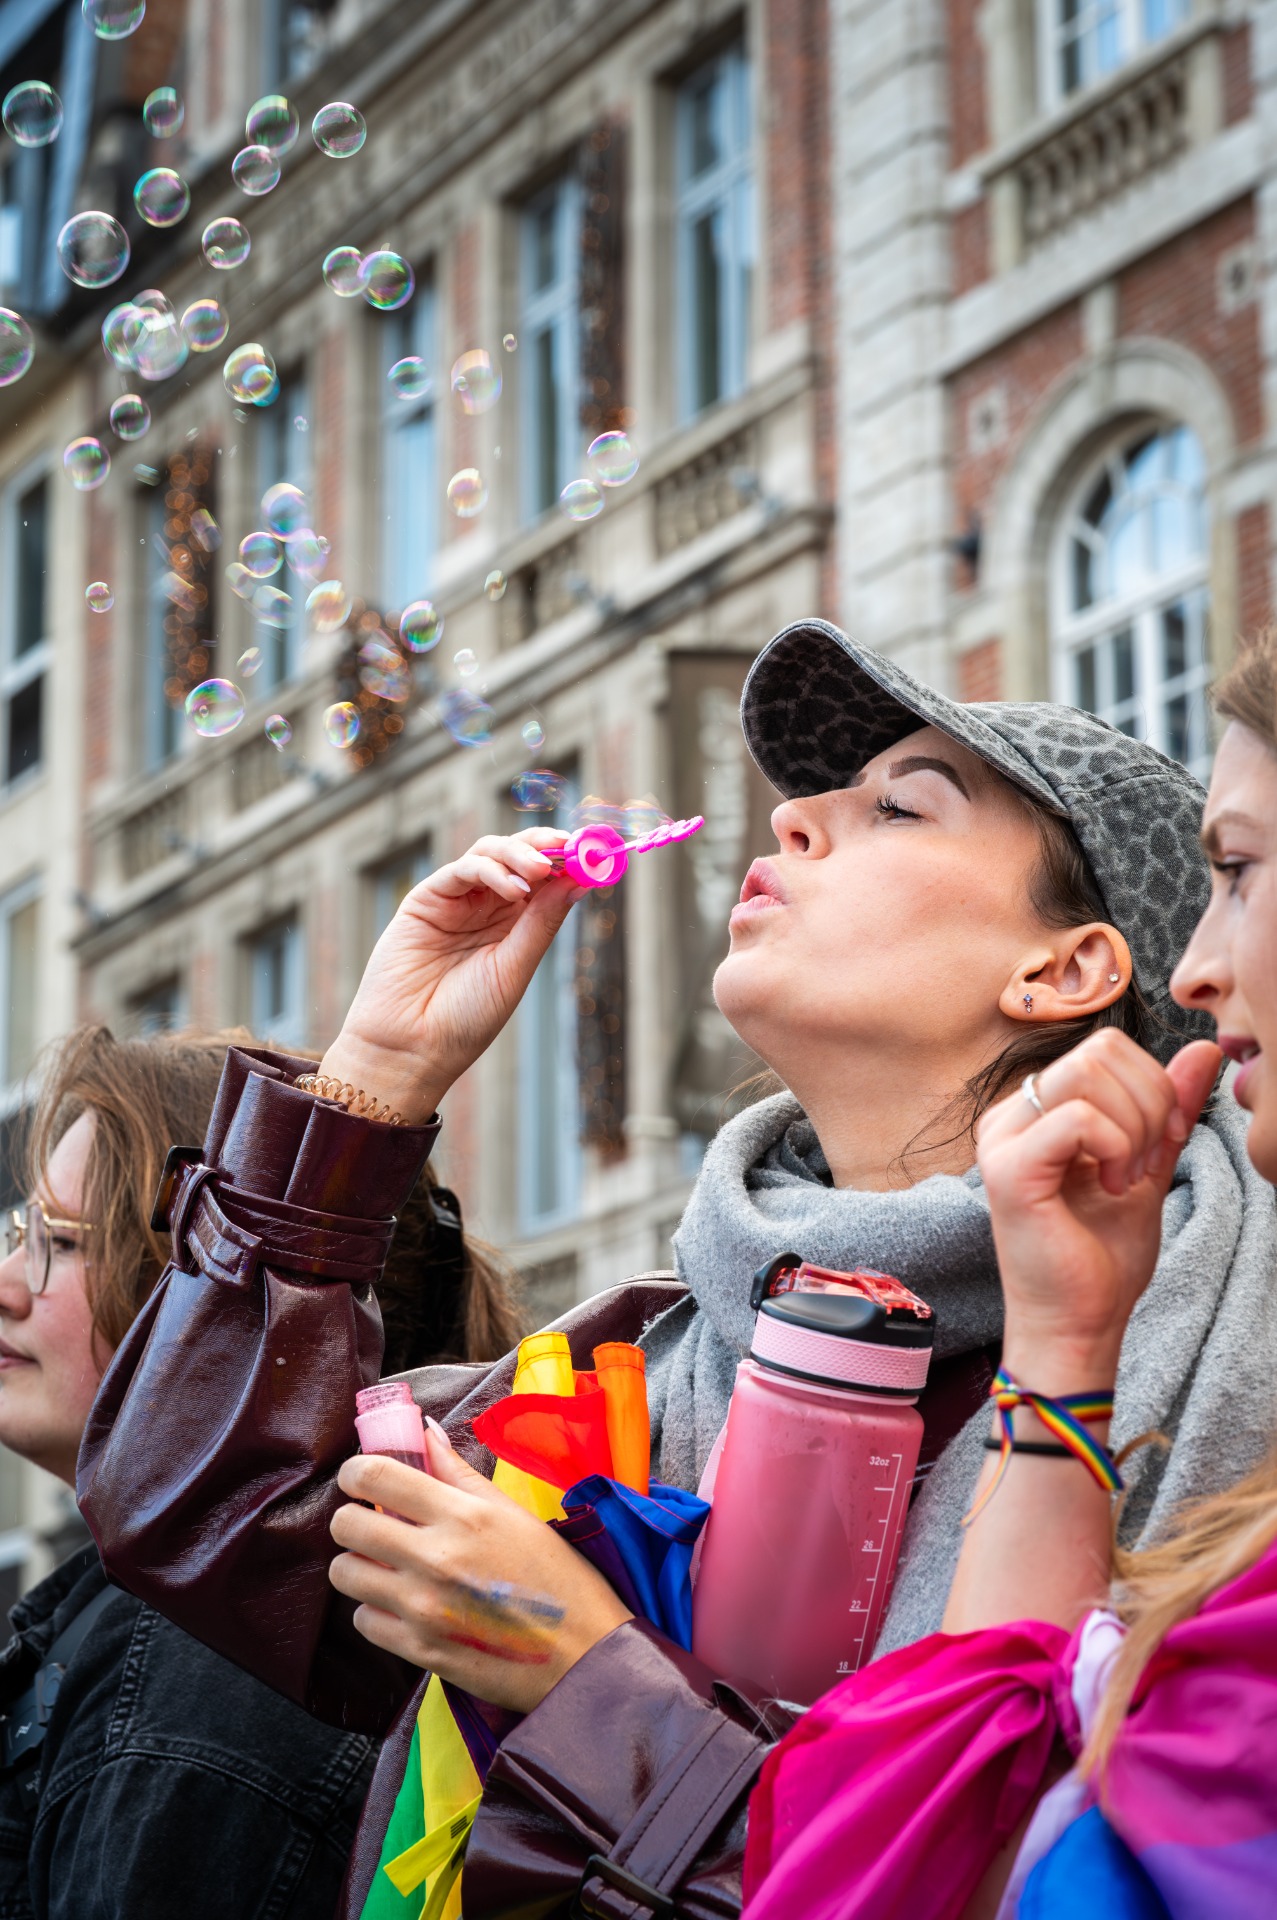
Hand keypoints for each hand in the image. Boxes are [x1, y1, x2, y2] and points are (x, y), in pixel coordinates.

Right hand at [318, 830, 580, 1123]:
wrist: (412, 1046)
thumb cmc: (466, 1018)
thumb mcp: (515, 967)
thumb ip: (542, 922)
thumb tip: (578, 883)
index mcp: (513, 926)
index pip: (544, 880)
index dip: (566, 861)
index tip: (592, 850)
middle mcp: (485, 908)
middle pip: (517, 856)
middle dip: (543, 846)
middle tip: (566, 846)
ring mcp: (456, 901)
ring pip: (489, 854)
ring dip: (519, 855)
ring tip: (541, 871)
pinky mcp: (425, 900)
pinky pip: (461, 870)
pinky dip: (491, 871)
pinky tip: (513, 890)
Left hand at [328, 1425, 631, 1712]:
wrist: (584, 1658)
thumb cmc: (560, 1580)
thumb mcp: (515, 1514)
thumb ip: (459, 1473)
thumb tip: (425, 1432)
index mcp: (464, 1515)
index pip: (376, 1475)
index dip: (355, 1472)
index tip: (361, 1478)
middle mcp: (436, 1558)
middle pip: (346, 1524)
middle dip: (353, 1518)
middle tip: (376, 1523)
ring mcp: (424, 1608)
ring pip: (344, 1573)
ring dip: (360, 1564)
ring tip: (390, 1566)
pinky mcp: (419, 1651)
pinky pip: (363, 1620)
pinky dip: (376, 1610)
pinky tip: (405, 1605)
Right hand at [976, 1032, 1220, 1386]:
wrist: (1078, 1323)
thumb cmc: (1101, 1255)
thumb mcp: (1150, 1165)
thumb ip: (1170, 1108)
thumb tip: (1204, 1050)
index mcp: (1036, 1109)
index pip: (1105, 1047)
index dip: (1153, 1084)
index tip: (1163, 1142)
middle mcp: (1010, 1115)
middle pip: (1099, 1052)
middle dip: (1149, 1103)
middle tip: (1146, 1164)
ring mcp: (1003, 1139)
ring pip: (1088, 1075)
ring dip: (1133, 1127)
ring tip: (1127, 1178)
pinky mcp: (1009, 1171)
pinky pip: (1079, 1120)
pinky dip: (1116, 1148)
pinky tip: (1112, 1188)